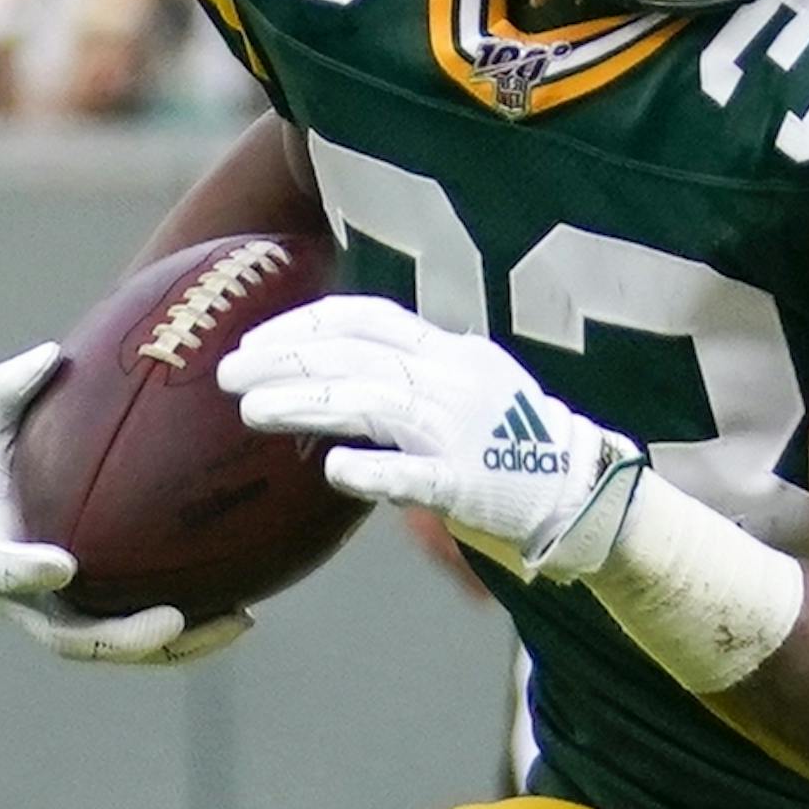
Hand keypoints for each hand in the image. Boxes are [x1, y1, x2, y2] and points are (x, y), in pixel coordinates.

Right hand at [0, 343, 249, 663]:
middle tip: (170, 621)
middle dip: (121, 637)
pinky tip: (243, 613)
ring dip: (178, 646)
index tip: (61, 564)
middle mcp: (22, 602)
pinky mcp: (95, 620)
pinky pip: (144, 638)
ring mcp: (60, 618)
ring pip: (118, 650)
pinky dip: (192, 633)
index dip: (24, 572)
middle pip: (69, 638)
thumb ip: (8, 393)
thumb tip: (50, 355)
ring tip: (235, 622)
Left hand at [223, 294, 644, 580]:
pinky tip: (330, 469)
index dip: (305, 324)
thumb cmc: (508, 447)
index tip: (255, 341)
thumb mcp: (463, 390)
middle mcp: (452, 380)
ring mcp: (460, 430)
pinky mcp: (469, 484)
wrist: (580, 490)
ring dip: (307, 403)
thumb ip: (405, 379)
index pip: (367, 318)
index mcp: (449, 352)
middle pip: (355, 356)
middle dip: (285, 360)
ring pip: (372, 404)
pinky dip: (372, 469)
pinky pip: (414, 475)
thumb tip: (329, 376)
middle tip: (227, 374)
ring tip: (252, 411)